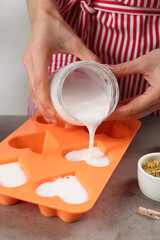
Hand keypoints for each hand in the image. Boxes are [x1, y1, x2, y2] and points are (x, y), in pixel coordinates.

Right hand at [23, 0, 98, 122]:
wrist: (42, 15)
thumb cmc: (53, 25)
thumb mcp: (73, 40)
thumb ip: (88, 55)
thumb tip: (101, 69)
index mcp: (39, 56)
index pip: (40, 84)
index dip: (45, 101)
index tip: (53, 114)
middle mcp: (30, 62)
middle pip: (34, 91)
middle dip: (43, 108)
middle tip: (54, 120)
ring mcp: (28, 64)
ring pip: (31, 90)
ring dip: (39, 104)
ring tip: (50, 116)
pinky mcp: (30, 65)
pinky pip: (32, 85)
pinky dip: (38, 96)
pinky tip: (45, 102)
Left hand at [106, 49, 159, 119]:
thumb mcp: (146, 62)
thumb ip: (125, 68)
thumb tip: (107, 70)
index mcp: (156, 95)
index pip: (132, 109)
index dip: (116, 113)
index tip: (105, 114)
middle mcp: (158, 102)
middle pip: (134, 114)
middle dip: (117, 116)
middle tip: (103, 115)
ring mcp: (158, 102)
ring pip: (138, 113)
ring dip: (123, 113)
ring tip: (109, 111)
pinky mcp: (157, 99)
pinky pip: (141, 107)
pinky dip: (130, 108)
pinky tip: (120, 105)